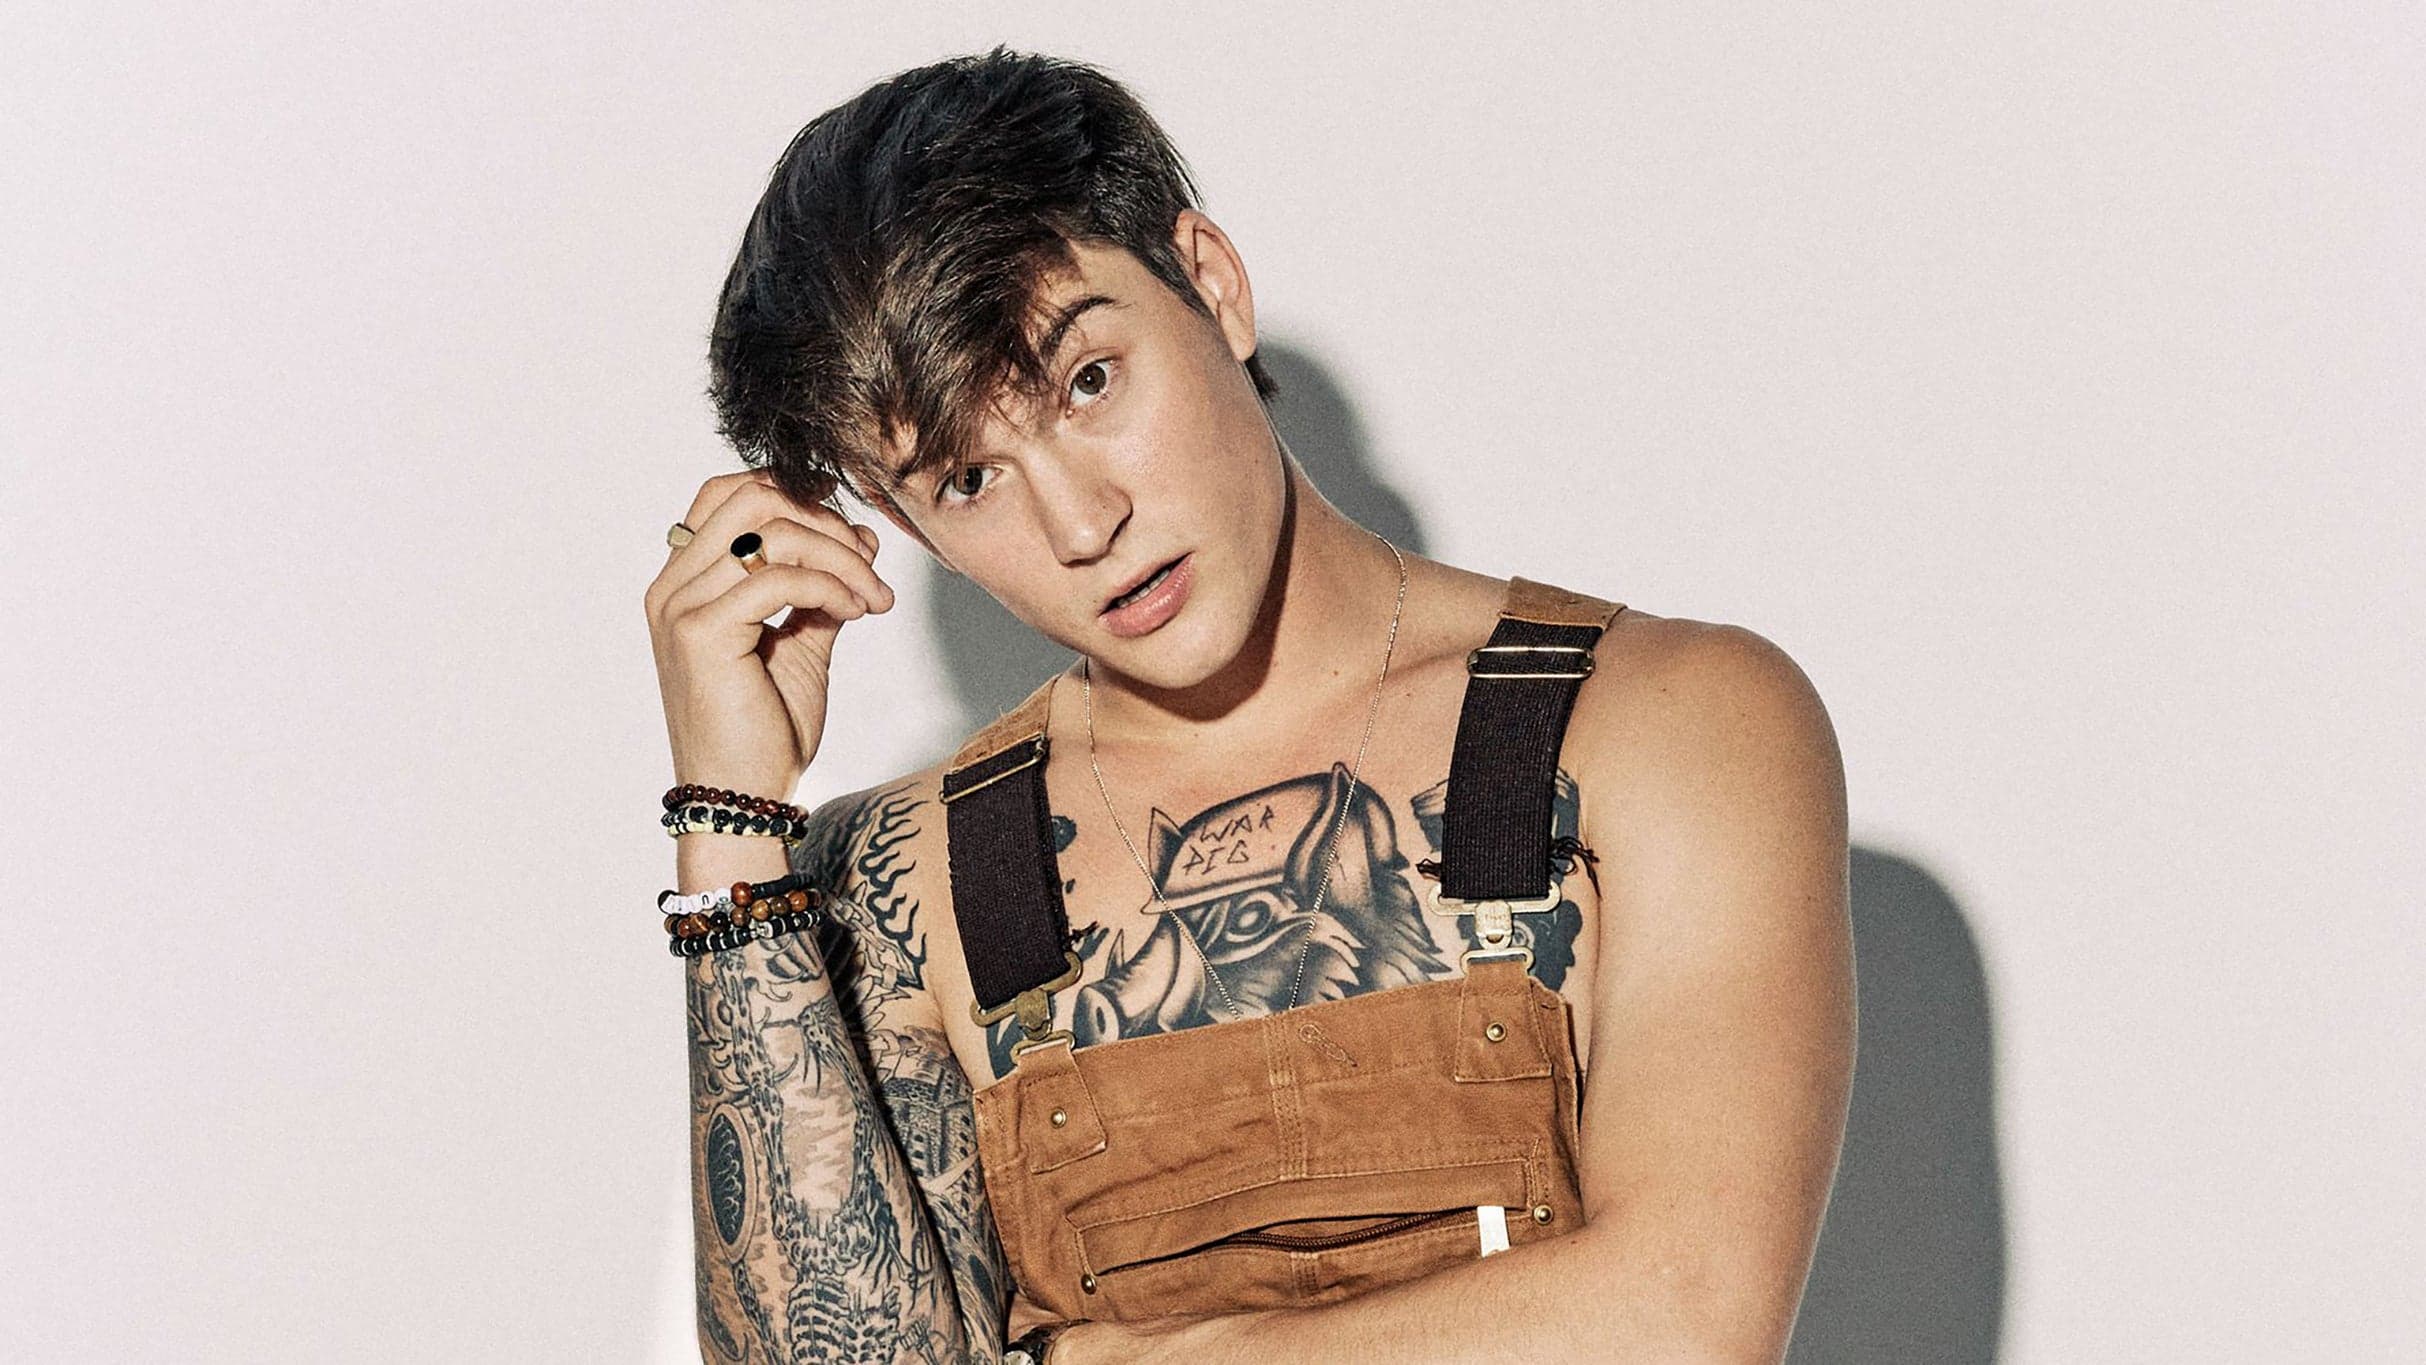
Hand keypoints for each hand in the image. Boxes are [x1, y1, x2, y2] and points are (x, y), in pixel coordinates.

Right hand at [644, 469, 896, 797]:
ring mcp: (680, 607)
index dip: (793, 494)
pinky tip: (856, 612)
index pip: (729, 495)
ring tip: (871, 596)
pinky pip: (780, 578)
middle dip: (824, 522)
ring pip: (771, 532)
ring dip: (839, 556)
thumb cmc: (766, 728)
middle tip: (869, 564)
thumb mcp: (801, 643)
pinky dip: (831, 585)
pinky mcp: (701, 634)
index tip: (847, 529)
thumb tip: (860, 538)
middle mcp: (672, 586)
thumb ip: (821, 588)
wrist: (744, 799)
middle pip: (752, 499)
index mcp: (684, 582)